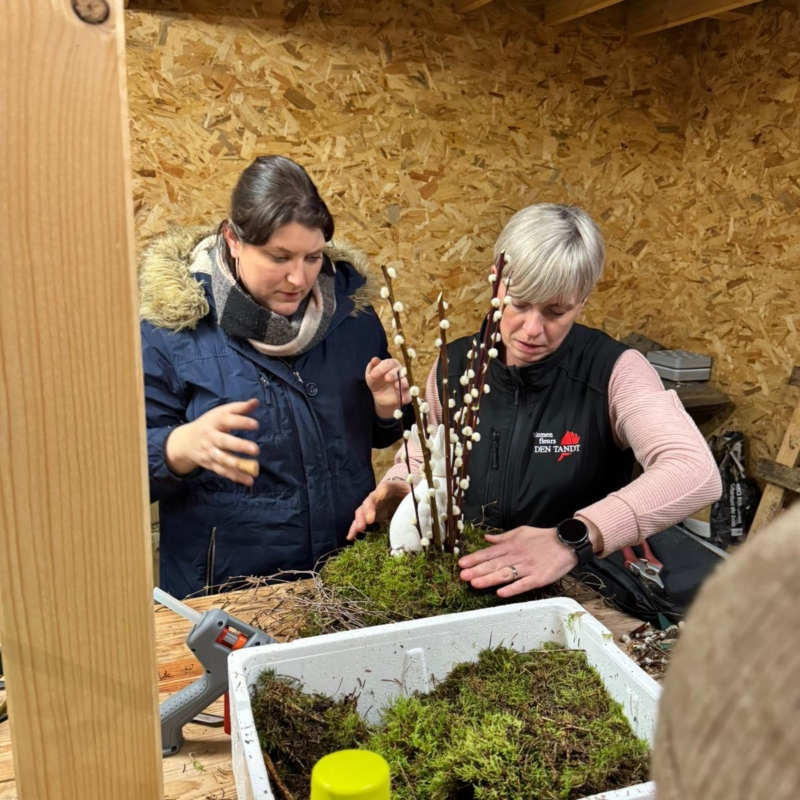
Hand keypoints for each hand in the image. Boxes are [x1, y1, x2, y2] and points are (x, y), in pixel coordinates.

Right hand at [164, 399, 259, 486]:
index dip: (241, 422)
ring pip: (223, 459)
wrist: (185, 442)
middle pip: (224, 442)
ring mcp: (210, 452)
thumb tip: (255, 402)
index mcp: (215, 422)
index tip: (256, 424)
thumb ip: (239, 408)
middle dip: (239, 445)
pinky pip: (223, 471)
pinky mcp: (211, 464)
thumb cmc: (209, 424)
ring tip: (254, 468)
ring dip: (238, 465)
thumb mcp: (220, 413)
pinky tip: (248, 480)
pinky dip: (235, 477)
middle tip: (255, 449)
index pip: (228, 420)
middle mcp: (211, 437)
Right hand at [347, 480, 410, 539]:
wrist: (404, 494)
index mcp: (389, 487)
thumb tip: (424, 502)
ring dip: (358, 522)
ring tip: (355, 532)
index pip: (383, 490)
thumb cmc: (409, 492)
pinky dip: (355, 528)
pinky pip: (361, 521)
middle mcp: (377, 495)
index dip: (378, 497)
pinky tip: (350, 537)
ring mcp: (372, 506)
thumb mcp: (414, 492)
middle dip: (366, 512)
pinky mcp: (371, 515)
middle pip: (368, 502)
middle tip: (365, 524)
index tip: (376, 508)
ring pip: (362, 512)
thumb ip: (416, 496)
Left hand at [365, 357, 410, 418]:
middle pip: (398, 371)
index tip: (372, 375)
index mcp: (392, 364)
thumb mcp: (370, 374)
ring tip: (396, 386)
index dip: (381, 368)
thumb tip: (374, 359)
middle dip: (392, 375)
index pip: (388, 363)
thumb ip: (372, 366)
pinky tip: (402, 398)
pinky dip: (406, 396)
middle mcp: (401, 371)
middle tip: (387, 379)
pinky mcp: (406, 393)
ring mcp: (404, 382)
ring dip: (402, 383)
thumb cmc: (376, 381)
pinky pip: (409, 394)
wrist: (379, 396)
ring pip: (405, 381)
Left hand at [457, 526, 577, 597]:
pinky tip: (500, 593)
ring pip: (505, 574)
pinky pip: (523, 584)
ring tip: (475, 584)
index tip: (461, 564)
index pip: (489, 553)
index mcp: (511, 545)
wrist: (566, 542)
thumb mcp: (521, 531)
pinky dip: (512, 589)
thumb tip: (486, 538)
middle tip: (462, 576)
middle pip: (494, 564)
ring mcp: (527, 568)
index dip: (475, 558)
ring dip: (489, 579)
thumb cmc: (542, 537)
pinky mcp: (538, 578)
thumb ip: (502, 537)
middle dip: (477, 570)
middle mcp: (517, 556)